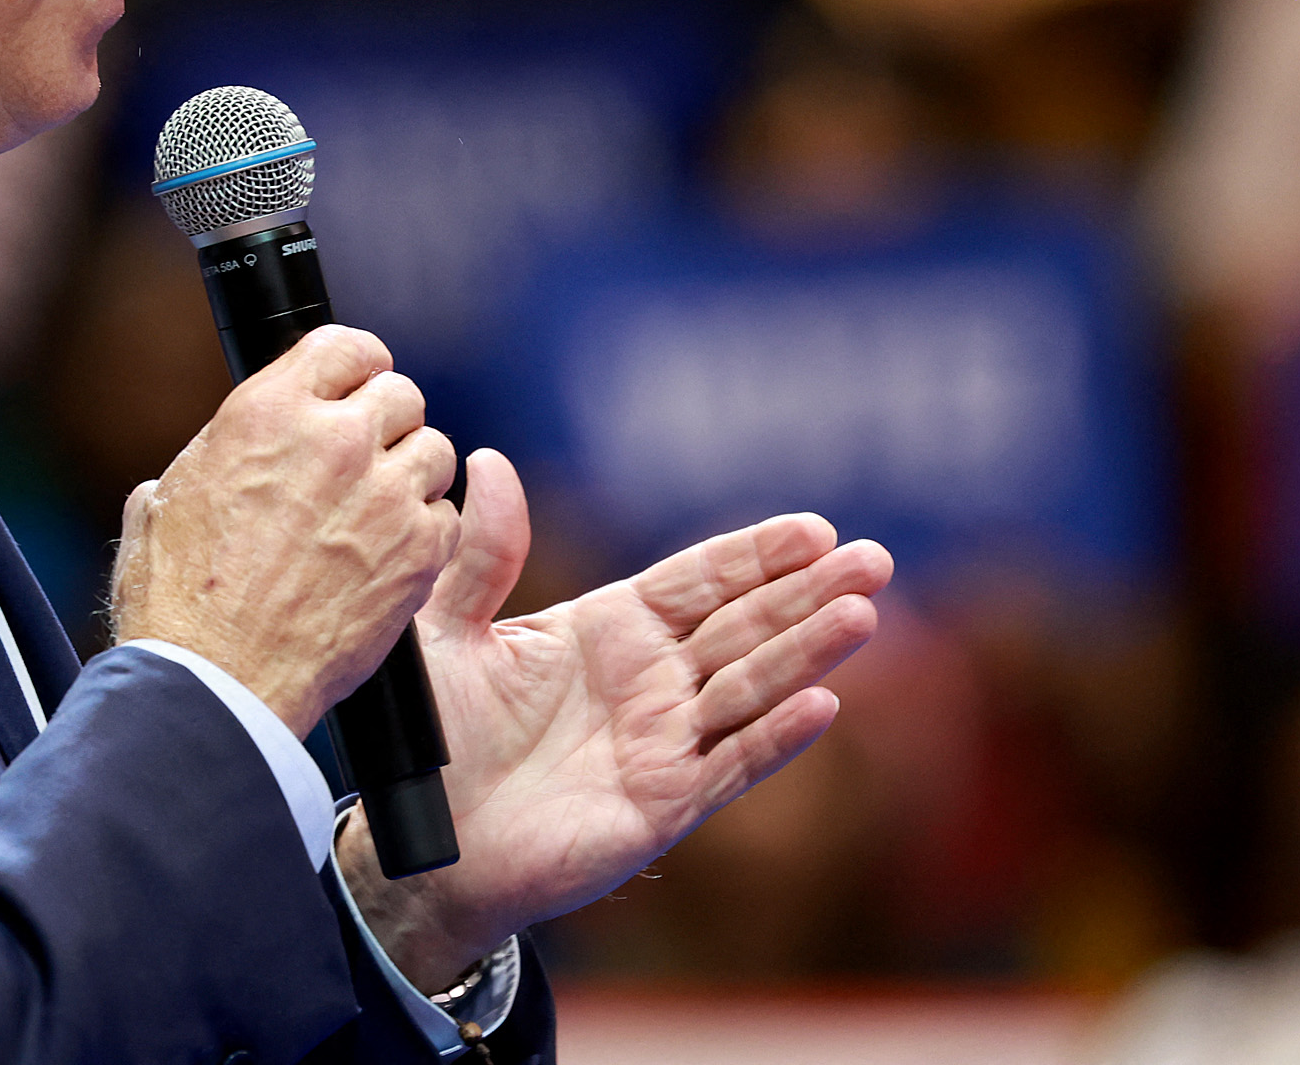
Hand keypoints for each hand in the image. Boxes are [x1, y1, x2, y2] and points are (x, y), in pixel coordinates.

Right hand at [109, 326, 458, 733]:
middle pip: (401, 392)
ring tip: (384, 508)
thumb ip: (207, 461)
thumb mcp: (166, 502)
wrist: (217, 680)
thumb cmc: (180, 601)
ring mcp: (383, 495)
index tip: (359, 382)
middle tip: (372, 454)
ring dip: (413, 473)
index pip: (344, 345)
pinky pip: (447, 518)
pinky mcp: (417, 554)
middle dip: (388, 420)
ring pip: (435, 450)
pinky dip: (427, 533)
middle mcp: (334, 441)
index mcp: (267, 412)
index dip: (357, 363)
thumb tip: (214, 462)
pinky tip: (392, 555)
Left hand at [343, 450, 891, 990]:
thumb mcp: (449, 629)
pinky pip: (731, 764)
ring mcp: (665, 742)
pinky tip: (821, 704)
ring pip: (752, 686)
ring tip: (861, 613)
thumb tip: (490, 461)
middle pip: (744, 626)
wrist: (428, 839)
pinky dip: (776, 736)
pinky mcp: (666, 803)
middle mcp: (650, 681)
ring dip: (807, 652)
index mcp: (608, 630)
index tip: (814, 527)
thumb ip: (482, 554)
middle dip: (808, 592)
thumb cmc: (436, 736)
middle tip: (872, 558)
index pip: (699, 581)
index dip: (756, 555)